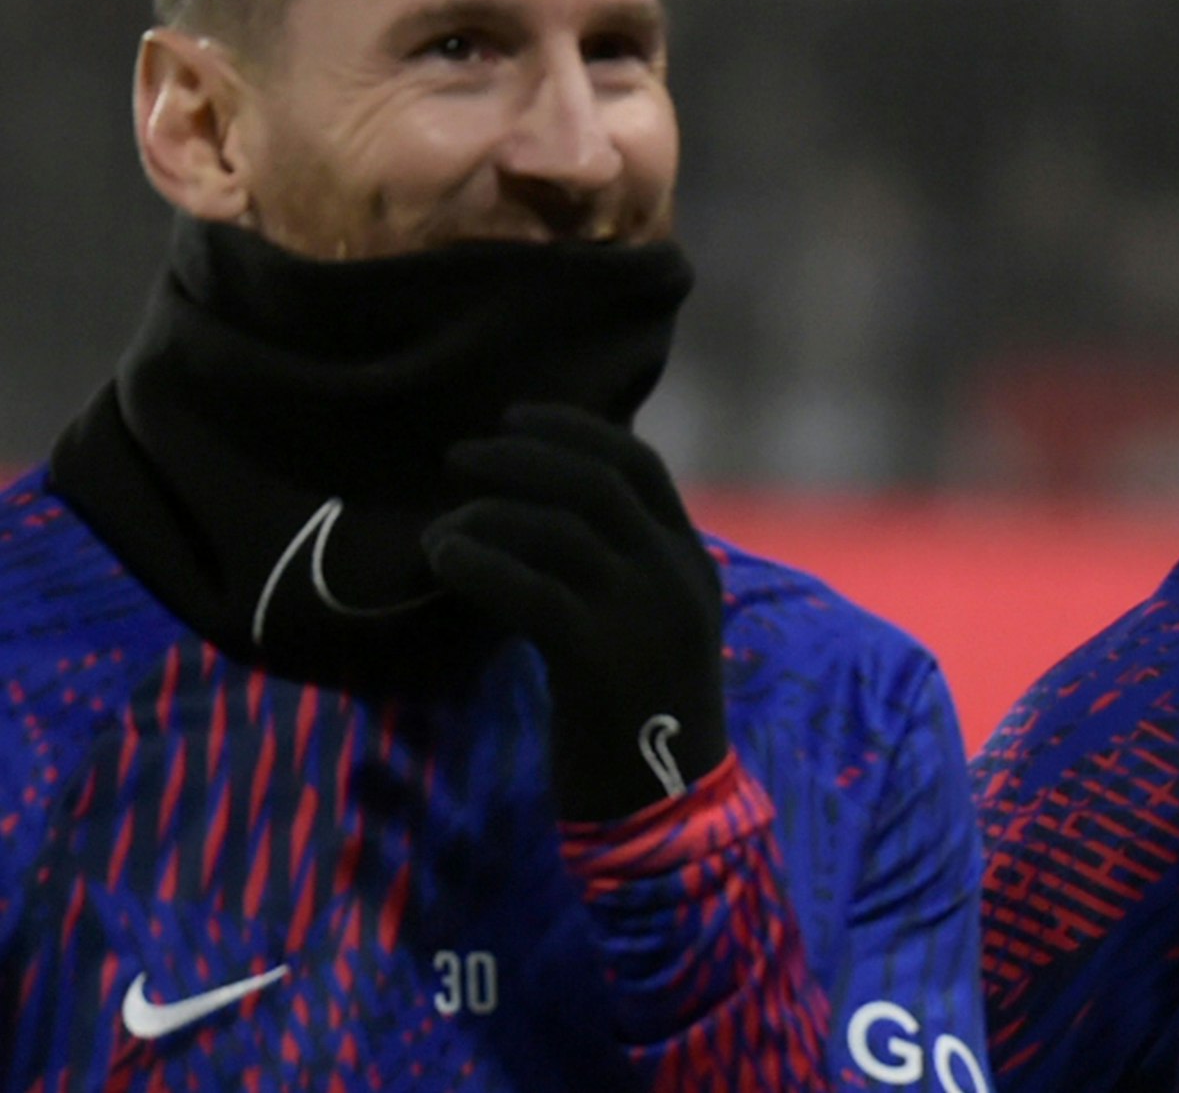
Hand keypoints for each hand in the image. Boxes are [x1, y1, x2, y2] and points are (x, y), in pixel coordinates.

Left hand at [423, 403, 727, 820]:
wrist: (662, 811)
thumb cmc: (637, 718)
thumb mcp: (647, 627)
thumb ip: (616, 570)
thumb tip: (531, 511)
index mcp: (690, 563)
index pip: (639, 465)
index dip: (574, 429)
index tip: (514, 417)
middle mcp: (676, 578)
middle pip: (597, 482)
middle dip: (520, 457)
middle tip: (458, 456)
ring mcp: (643, 617)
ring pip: (560, 530)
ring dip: (486, 514)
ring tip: (439, 529)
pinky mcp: (600, 660)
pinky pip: (530, 589)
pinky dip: (479, 562)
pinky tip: (441, 558)